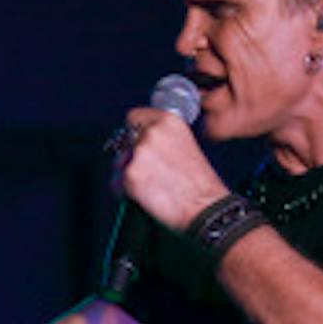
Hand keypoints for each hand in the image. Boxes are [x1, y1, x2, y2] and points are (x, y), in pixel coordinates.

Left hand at [113, 107, 227, 230]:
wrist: (205, 207)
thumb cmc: (200, 184)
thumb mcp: (185, 145)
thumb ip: (163, 138)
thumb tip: (141, 141)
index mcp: (168, 121)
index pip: (134, 116)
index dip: (135, 132)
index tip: (136, 142)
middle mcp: (152, 132)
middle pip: (125, 141)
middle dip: (132, 156)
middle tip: (151, 171)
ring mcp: (140, 153)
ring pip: (120, 163)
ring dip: (128, 173)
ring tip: (153, 185)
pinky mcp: (130, 175)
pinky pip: (117, 183)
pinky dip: (125, 191)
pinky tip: (146, 195)